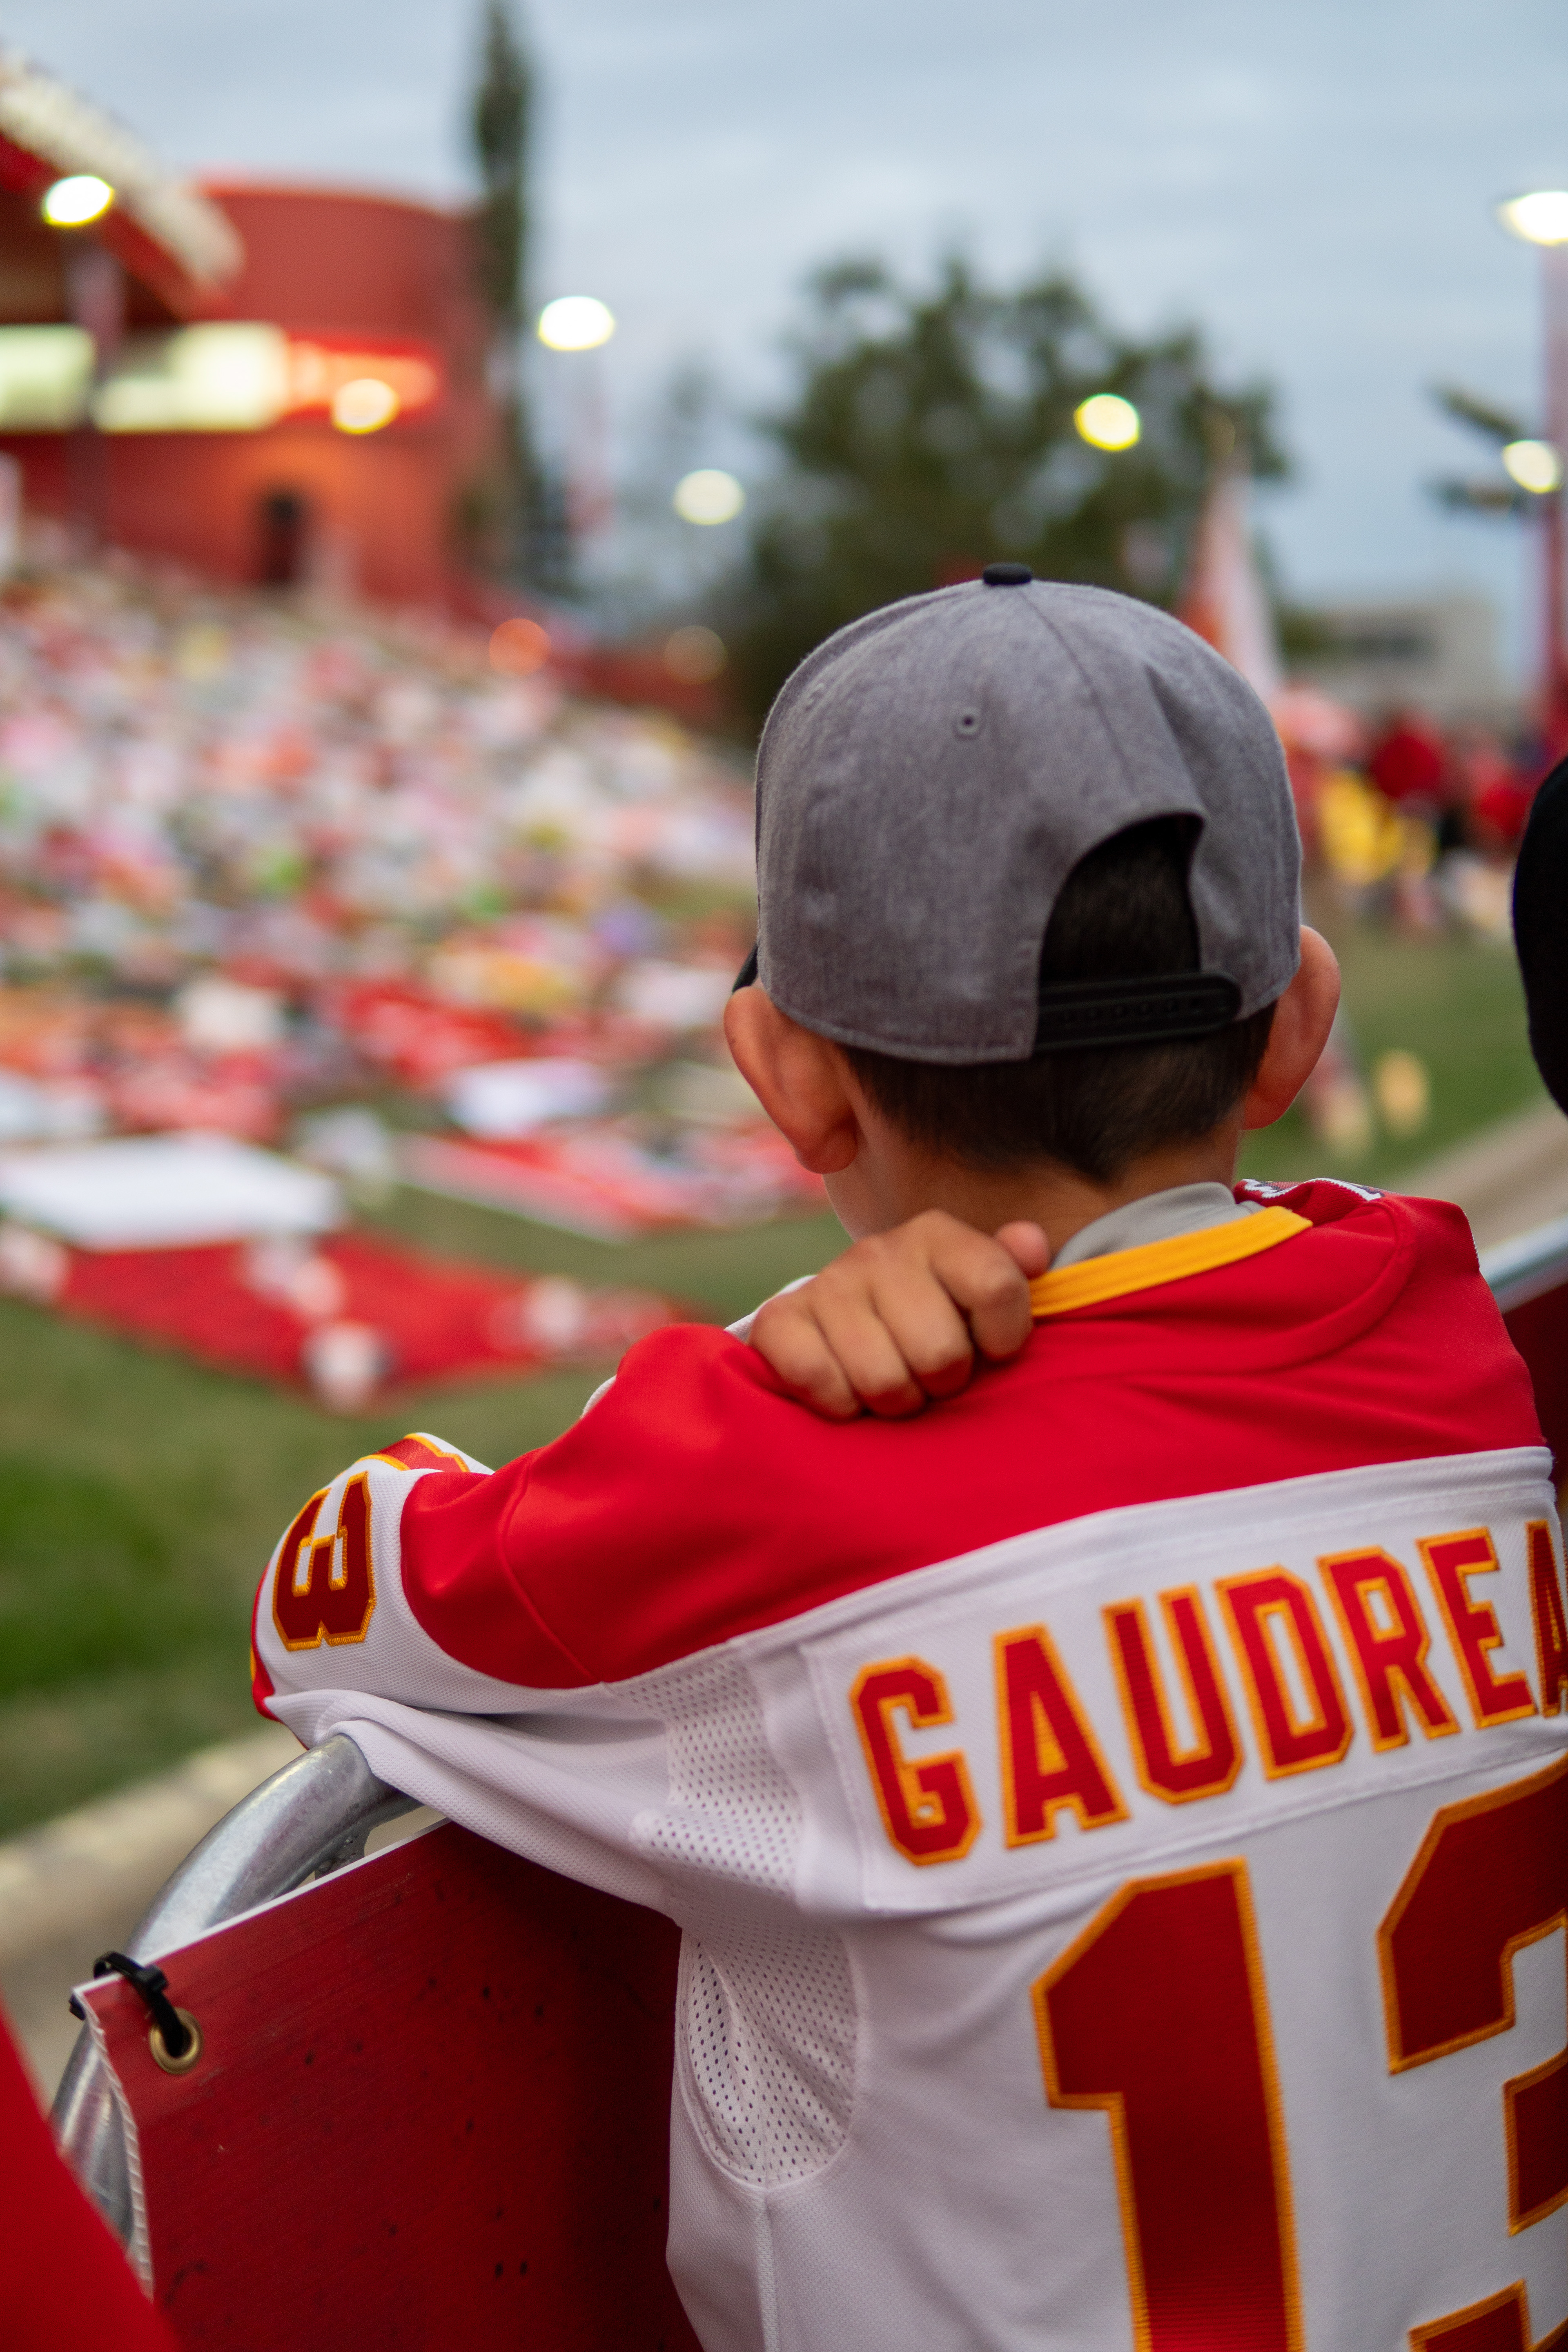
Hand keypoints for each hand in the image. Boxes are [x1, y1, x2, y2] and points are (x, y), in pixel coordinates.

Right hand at [749, 1211, 1048, 1420]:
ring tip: (893, 1385)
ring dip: (894, 1401)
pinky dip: (840, 1404)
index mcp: (936, 1235)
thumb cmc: (928, 1319)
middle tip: (931, 1376)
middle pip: (941, 1351)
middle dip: (942, 1382)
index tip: (992, 1350)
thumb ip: (1012, 1271)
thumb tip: (1032, 1245)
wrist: (840, 1327)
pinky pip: (820, 1382)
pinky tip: (847, 1390)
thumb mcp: (977, 1295)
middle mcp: (879, 1251)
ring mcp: (827, 1283)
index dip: (1004, 1338)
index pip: (996, 1286)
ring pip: (883, 1378)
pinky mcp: (779, 1320)